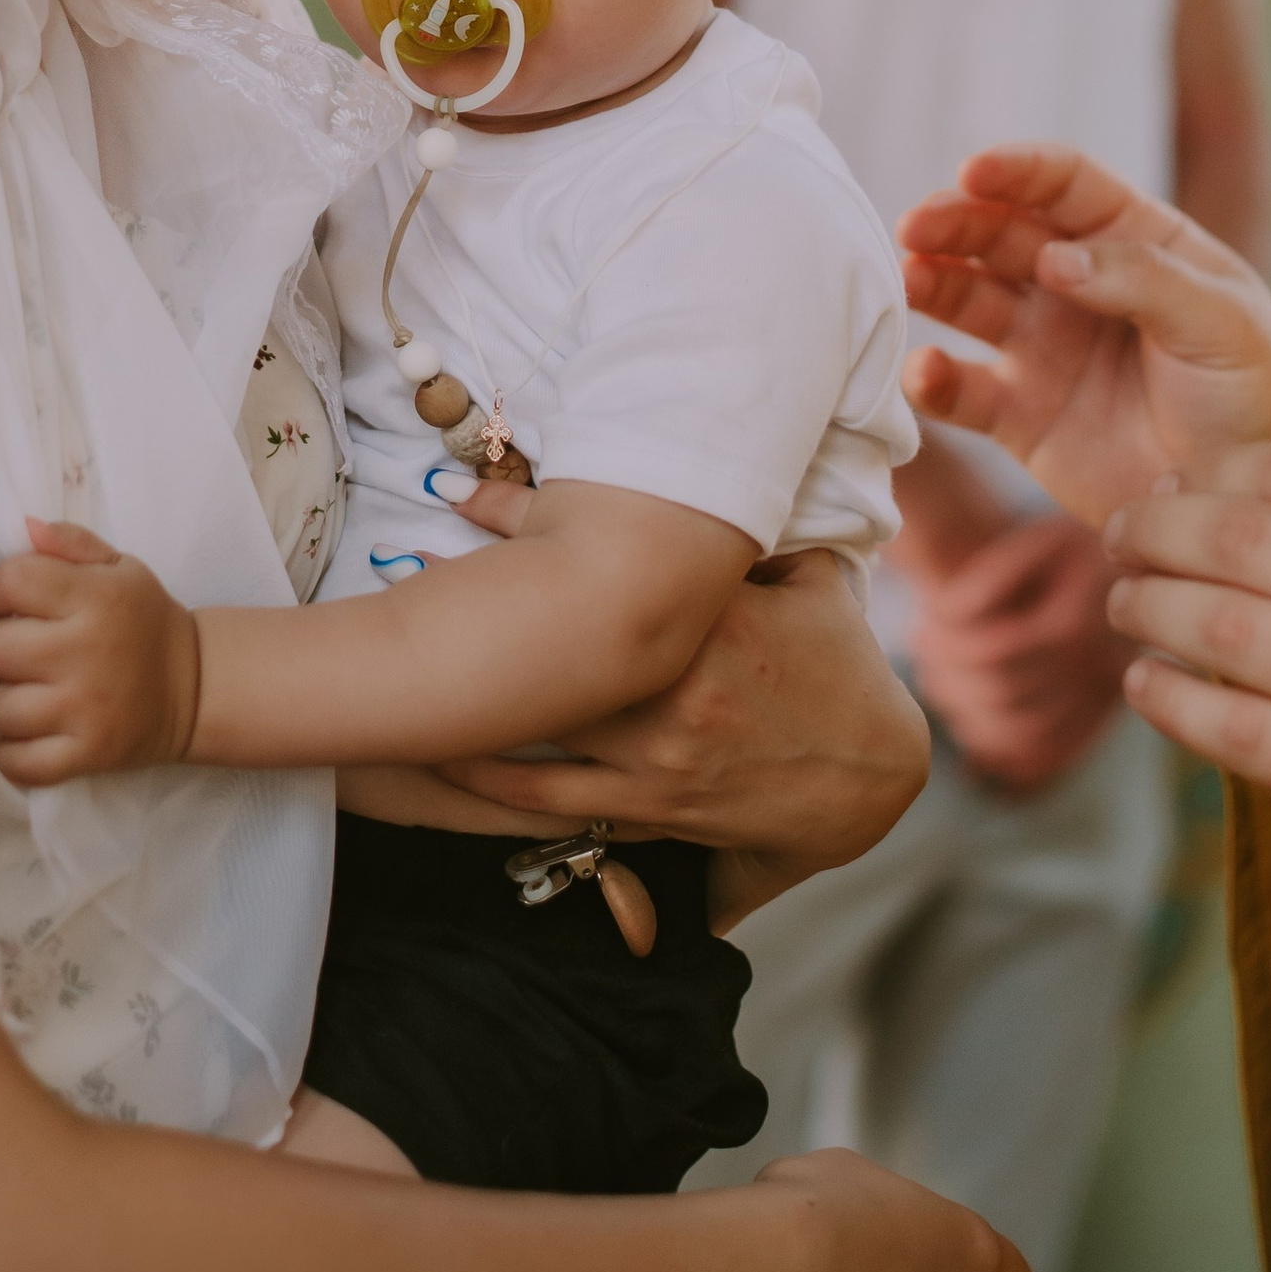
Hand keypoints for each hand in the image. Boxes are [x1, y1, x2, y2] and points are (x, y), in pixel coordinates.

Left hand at [0, 521, 202, 785]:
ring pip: (0, 708)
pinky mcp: (86, 756)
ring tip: (31, 690)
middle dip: (3, 647)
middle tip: (27, 650)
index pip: (10, 581)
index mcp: (96, 598)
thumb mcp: (119, 567)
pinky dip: (12, 752)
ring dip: (7, 700)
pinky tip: (30, 730)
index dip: (6, 589)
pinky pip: (16, 762)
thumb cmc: (142, 620)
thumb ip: (70, 544)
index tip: (22, 602)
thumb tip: (24, 528)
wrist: (195, 687)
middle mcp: (88, 653)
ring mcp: (85, 710)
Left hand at [435, 545, 928, 882]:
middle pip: (555, 649)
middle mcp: (677, 691)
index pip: (608, 563)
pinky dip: (494, 783)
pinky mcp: (651, 810)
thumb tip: (714, 462)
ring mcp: (658, 759)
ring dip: (467, 705)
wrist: (873, 778)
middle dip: (477, 616)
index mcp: (715, 622)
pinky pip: (555, 801)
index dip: (527, 526)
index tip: (459, 497)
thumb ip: (758, 533)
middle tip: (398, 580)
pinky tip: (442, 759)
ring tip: (397, 672)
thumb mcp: (812, 580)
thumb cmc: (840, 666)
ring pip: (541, 731)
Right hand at [897, 145, 1270, 524]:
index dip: (1018, 170)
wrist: (1244, 498)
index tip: (975, 172)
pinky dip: (932, 380)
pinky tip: (923, 371)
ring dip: (932, 285)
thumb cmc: (1253, 391)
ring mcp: (1041, 347)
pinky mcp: (1018, 415)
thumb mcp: (1223, 322)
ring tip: (906, 283)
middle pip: (1000, 234)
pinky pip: (962, 391)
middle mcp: (1074, 284)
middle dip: (955, 222)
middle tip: (917, 226)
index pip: (1065, 185)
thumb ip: (1143, 280)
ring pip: (967, 300)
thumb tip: (1053, 259)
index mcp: (1132, 240)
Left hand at [909, 516, 1133, 793]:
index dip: (946, 641)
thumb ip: (994, 572)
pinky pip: (1044, 756)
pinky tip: (970, 719)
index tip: (920, 622)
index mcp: (1081, 623)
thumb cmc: (1076, 546)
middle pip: (1001, 694)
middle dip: (948, 673)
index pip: (995, 650)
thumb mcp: (1041, 539)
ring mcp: (1103, 704)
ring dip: (966, 711)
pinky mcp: (1101, 722)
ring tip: (936, 678)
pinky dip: (1001, 748)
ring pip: (1018, 734)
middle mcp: (1099, 672)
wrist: (1135, 570)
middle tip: (920, 647)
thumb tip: (946, 614)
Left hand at [1103, 440, 1270, 925]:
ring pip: (1220, 626)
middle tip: (1122, 533)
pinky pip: (1231, 727)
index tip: (1177, 483)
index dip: (1212, 470)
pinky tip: (1144, 683)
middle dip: (1157, 528)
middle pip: (1239, 538)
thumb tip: (1248, 483)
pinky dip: (1169, 699)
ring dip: (1148, 606)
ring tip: (1124, 601)